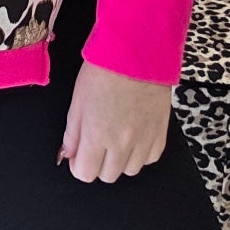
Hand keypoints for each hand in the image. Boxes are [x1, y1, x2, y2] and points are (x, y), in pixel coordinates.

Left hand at [57, 58, 172, 182]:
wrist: (138, 53)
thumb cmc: (104, 70)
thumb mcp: (78, 99)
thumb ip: (73, 132)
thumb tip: (68, 154)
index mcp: (97, 135)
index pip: (85, 173)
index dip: (78, 165)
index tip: (79, 153)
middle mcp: (122, 144)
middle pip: (108, 176)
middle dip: (98, 163)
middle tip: (97, 141)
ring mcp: (144, 141)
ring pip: (130, 170)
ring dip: (121, 159)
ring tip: (117, 136)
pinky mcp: (161, 133)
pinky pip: (150, 158)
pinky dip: (141, 152)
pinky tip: (134, 135)